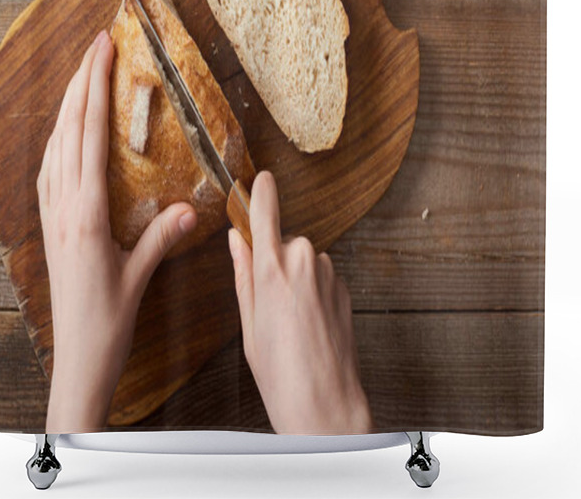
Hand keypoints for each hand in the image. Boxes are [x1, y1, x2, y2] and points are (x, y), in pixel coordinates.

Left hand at [38, 30, 197, 432]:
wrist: (77, 356)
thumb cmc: (108, 319)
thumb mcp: (140, 276)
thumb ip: (164, 237)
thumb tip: (194, 207)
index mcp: (85, 213)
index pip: (90, 136)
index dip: (96, 90)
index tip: (104, 52)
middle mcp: (63, 206)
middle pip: (68, 129)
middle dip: (81, 82)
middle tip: (97, 45)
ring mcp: (52, 213)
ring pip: (55, 144)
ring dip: (69, 105)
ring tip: (85, 75)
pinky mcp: (51, 223)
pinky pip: (51, 166)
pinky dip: (61, 136)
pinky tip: (69, 131)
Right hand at [227, 171, 373, 433]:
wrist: (326, 403)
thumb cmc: (280, 372)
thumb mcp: (249, 323)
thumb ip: (243, 274)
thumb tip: (237, 240)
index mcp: (271, 270)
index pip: (266, 213)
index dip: (262, 192)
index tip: (261, 178)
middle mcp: (303, 262)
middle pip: (285, 242)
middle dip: (276, 261)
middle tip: (270, 304)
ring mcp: (328, 273)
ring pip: (304, 259)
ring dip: (297, 278)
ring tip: (292, 321)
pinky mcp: (344, 285)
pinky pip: (321, 275)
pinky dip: (314, 289)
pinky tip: (310, 323)